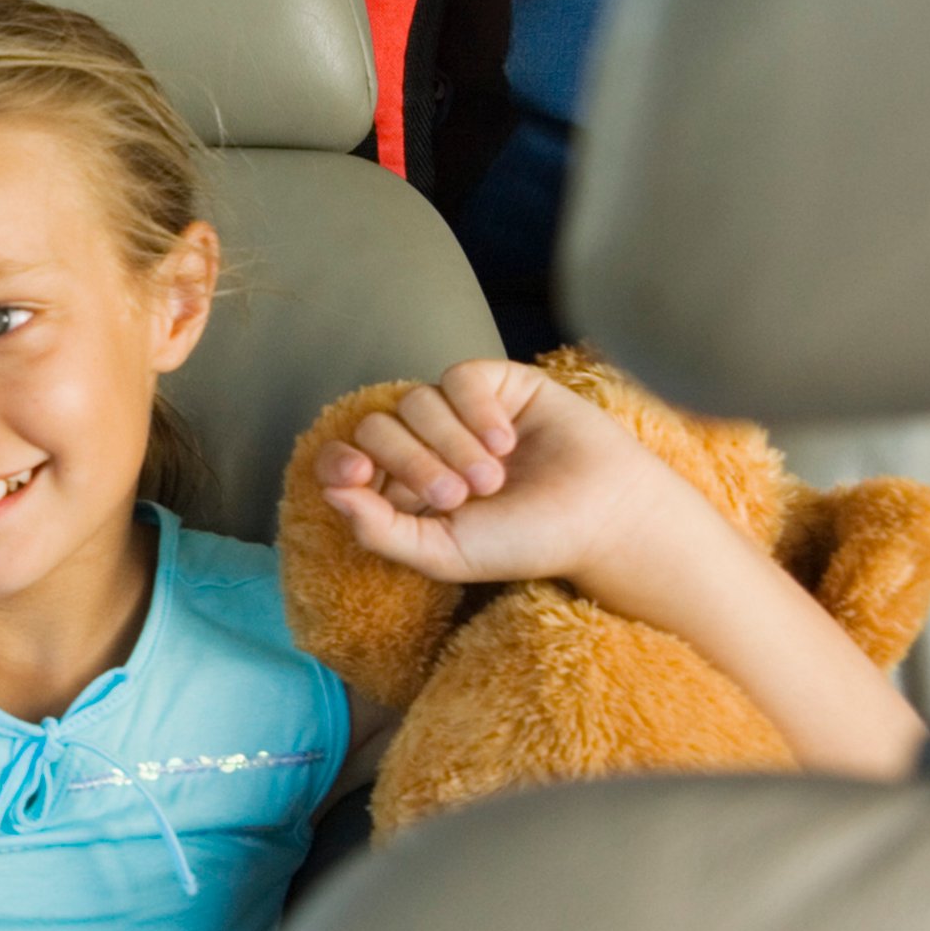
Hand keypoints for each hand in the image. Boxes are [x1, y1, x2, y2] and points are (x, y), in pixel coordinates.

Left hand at [315, 358, 700, 598]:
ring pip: (415, 401)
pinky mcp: (497, 383)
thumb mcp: (442, 553)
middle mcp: (424, 444)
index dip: (338, 460)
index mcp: (401, 486)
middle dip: (411, 463)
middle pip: (377, 428)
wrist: (600, 518)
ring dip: (450, 443)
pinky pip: (457, 377)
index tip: (355, 475)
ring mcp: (458, 411)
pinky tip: (505, 442)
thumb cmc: (524, 542)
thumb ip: (379, 530)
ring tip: (493, 478)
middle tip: (460, 497)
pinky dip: (474, 411)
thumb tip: (329, 492)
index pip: (343, 458)